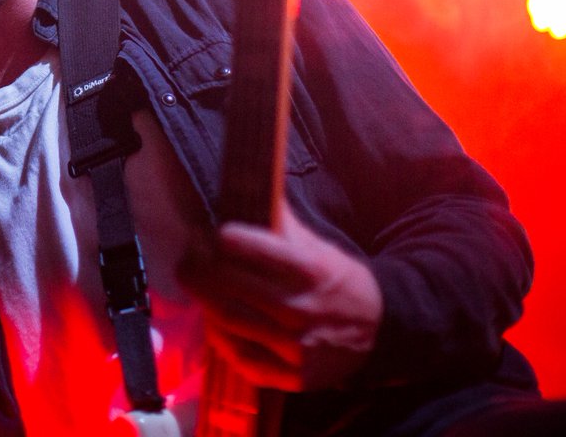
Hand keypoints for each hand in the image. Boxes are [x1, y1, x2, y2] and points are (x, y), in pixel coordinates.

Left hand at [177, 200, 381, 391]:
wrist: (379, 331)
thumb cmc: (338, 280)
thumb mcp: (318, 248)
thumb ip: (281, 224)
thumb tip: (245, 189)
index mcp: (311, 271)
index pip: (253, 249)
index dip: (223, 239)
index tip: (207, 233)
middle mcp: (303, 311)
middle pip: (231, 288)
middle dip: (199, 271)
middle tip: (186, 261)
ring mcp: (297, 349)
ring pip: (230, 322)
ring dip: (204, 302)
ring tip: (196, 287)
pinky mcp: (293, 377)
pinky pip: (241, 358)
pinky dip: (219, 339)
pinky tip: (214, 322)